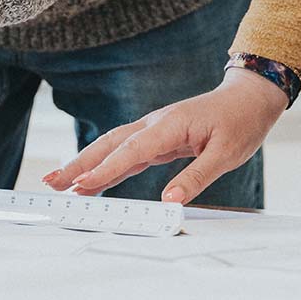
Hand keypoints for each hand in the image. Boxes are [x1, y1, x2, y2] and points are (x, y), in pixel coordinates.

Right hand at [44, 69, 287, 202]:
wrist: (249, 98)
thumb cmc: (240, 122)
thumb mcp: (227, 154)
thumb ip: (196, 177)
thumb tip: (169, 201)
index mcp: (170, 125)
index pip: (131, 151)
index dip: (105, 170)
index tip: (81, 185)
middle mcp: (155, 124)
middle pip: (109, 144)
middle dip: (79, 164)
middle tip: (51, 183)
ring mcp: (154, 130)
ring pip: (112, 146)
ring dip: (85, 163)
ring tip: (59, 182)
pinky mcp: (157, 138)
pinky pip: (126, 152)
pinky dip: (106, 165)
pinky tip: (91, 180)